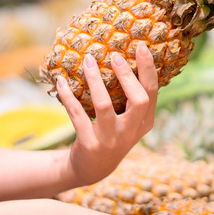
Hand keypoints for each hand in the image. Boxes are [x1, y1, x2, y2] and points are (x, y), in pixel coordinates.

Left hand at [56, 42, 157, 186]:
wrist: (93, 168)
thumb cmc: (112, 134)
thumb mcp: (129, 121)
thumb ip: (133, 98)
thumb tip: (125, 57)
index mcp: (144, 123)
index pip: (152, 93)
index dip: (148, 69)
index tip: (141, 46)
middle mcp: (131, 132)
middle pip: (139, 100)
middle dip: (127, 75)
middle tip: (114, 55)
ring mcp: (110, 139)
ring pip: (105, 105)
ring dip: (95, 80)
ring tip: (87, 60)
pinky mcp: (89, 144)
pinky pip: (77, 114)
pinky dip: (68, 96)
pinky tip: (61, 81)